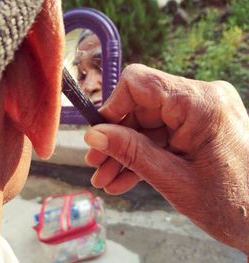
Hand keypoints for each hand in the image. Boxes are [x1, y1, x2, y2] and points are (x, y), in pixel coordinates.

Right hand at [84, 64, 248, 253]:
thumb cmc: (235, 206)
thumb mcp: (173, 180)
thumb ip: (130, 152)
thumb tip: (93, 135)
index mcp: (200, 104)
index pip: (139, 83)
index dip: (112, 107)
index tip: (98, 136)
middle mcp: (202, 99)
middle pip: (141, 106)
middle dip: (115, 139)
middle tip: (97, 167)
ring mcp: (202, 113)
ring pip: (148, 124)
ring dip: (126, 152)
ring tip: (107, 180)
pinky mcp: (200, 127)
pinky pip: (163, 136)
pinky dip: (144, 157)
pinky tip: (125, 180)